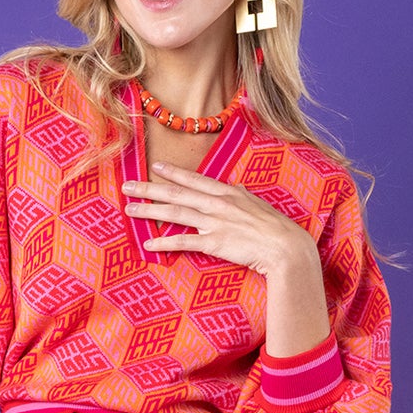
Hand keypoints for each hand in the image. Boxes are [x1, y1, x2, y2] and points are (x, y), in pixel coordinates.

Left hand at [123, 166, 315, 277]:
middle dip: (150, 189)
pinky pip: (184, 242)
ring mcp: (214, 222)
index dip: (173, 172)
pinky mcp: (214, 243)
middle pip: (177, 193)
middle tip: (127, 186)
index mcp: (227, 192)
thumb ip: (239, 197)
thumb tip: (233, 190)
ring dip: (150, 211)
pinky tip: (148, 244)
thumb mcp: (255, 204)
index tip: (155, 167)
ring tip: (129, 210)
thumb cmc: (273, 227)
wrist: (285, 246)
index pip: (195, 179)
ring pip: (175, 213)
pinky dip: (164, 243)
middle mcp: (217, 203)